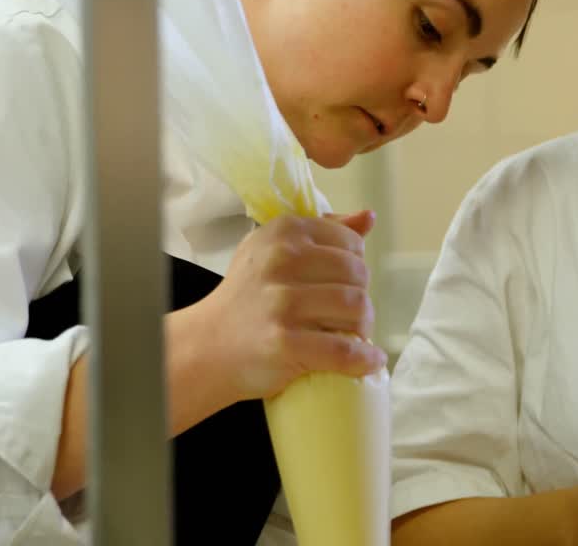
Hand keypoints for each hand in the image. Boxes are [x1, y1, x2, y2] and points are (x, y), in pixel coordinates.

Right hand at [194, 211, 388, 402]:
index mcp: (285, 231)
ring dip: (363, 327)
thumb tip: (369, 217)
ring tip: (353, 335)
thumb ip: (324, 231)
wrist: (207, 344)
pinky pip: (345, 350)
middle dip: (363, 298)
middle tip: (350, 316)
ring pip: (357, 309)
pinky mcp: (285, 342)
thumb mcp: (276, 249)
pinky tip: (369, 361)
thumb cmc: (249, 295)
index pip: (351, 243)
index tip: (343, 284)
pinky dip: (365, 359)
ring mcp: (282, 302)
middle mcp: (282, 260)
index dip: (356, 267)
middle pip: (358, 276)